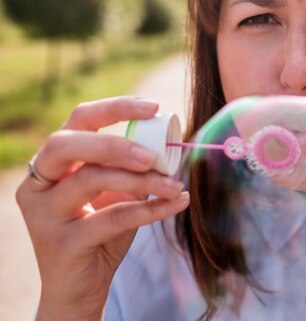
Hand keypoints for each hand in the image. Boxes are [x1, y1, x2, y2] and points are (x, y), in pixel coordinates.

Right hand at [15, 96, 189, 320]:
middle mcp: (39, 184)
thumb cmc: (101, 234)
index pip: (78, 121)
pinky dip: (149, 209)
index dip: (115, 108)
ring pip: (90, 180)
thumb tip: (171, 147)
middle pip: (67, 144)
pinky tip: (175, 204)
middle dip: (115, 144)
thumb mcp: (117, 194)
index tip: (153, 107)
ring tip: (174, 184)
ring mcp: (43, 213)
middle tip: (153, 156)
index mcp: (53, 164)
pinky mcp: (60, 242)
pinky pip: (111, 218)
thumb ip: (132, 170)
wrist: (81, 288)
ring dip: (141, 180)